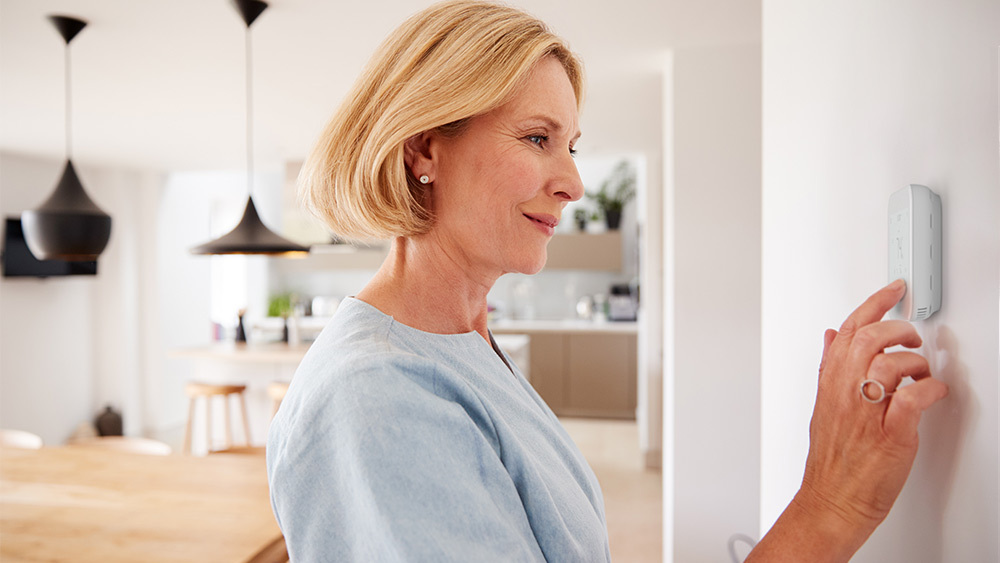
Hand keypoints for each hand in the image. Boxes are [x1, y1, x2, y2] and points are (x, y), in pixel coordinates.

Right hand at [798, 279, 948, 547]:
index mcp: (830, 384)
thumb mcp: (823, 405)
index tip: (893, 290)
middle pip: (870, 339)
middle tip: (912, 337)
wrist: (832, 501)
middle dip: (899, 329)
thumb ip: (829, 367)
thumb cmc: (831, 461)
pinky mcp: (890, 435)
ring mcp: (867, 414)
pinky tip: (931, 393)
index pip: (849, 330)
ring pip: (890, 364)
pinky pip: (912, 400)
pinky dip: (928, 390)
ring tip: (921, 373)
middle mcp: (846, 394)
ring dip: (915, 363)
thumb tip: (831, 336)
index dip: (874, 303)